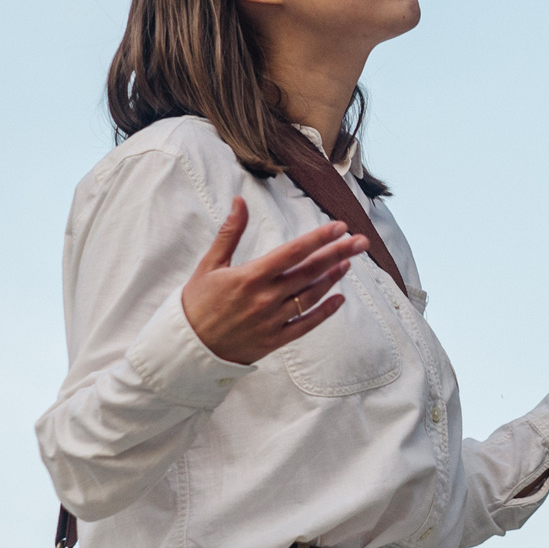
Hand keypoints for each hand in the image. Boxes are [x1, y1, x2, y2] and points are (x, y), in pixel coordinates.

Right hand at [180, 198, 368, 365]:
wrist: (187, 347)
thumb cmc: (196, 302)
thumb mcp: (210, 264)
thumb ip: (230, 232)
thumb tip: (240, 201)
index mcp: (250, 276)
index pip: (293, 252)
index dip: (319, 238)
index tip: (340, 226)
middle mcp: (266, 297)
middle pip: (310, 271)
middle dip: (338, 253)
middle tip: (361, 241)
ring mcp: (272, 320)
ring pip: (311, 296)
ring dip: (332, 278)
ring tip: (348, 262)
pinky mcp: (274, 340)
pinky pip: (305, 325)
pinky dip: (324, 312)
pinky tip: (339, 299)